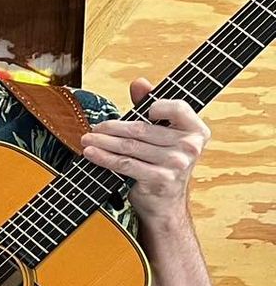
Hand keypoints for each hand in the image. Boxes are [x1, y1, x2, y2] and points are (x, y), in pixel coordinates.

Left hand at [78, 79, 207, 224]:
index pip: (178, 107)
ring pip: (130, 146)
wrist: (165, 203)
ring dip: (103, 141)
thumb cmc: (162, 163)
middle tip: (94, 127)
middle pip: (142, 129)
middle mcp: (191, 146)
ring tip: (87, 138)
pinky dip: (104, 157)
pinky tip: (91, 153)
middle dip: (112, 127)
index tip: (141, 109)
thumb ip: (150, 107)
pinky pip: (125, 164)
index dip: (158, 105)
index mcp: (198, 130)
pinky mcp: (160, 178)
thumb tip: (139, 82)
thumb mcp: (162, 135)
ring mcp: (177, 163)